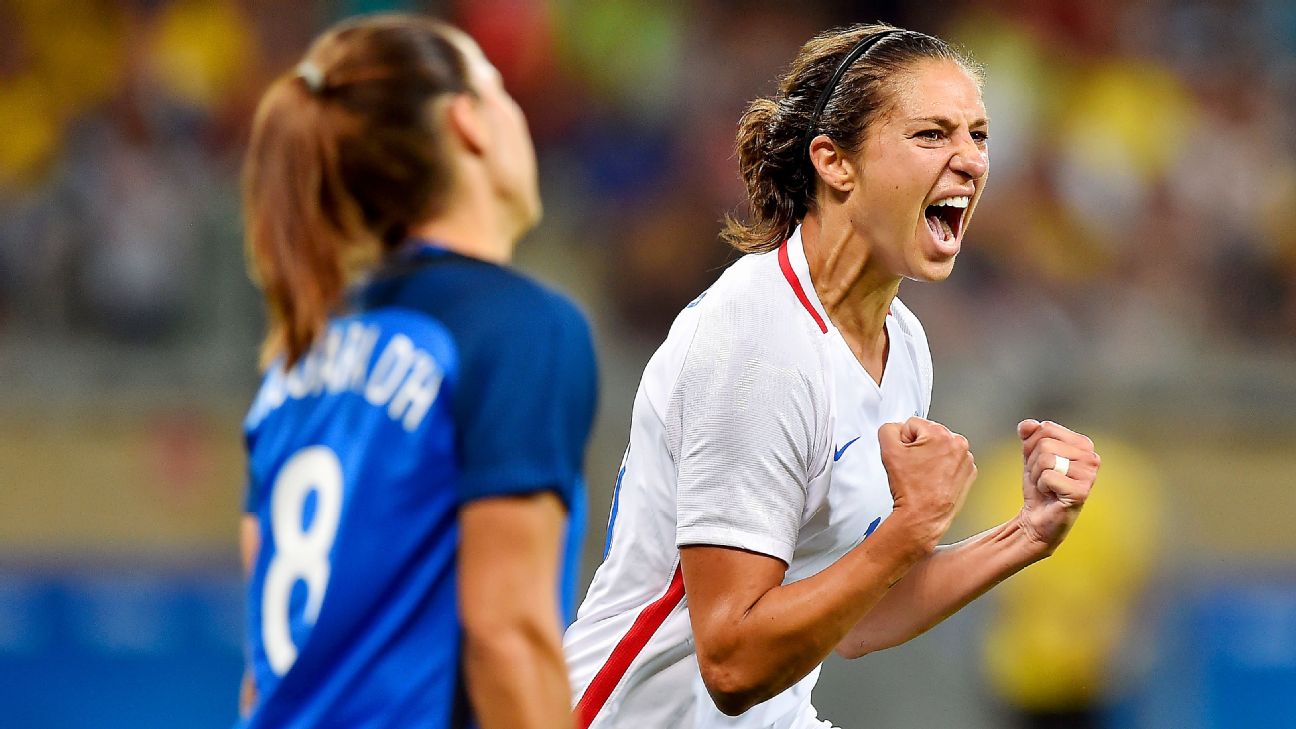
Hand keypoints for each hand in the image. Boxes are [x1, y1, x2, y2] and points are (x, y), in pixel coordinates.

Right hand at [878, 417, 976, 550]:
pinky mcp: (968, 474)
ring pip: (939, 448)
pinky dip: (941, 469)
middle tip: (913, 468)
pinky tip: (932, 480)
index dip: (903, 441)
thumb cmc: (911, 490)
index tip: (905, 458)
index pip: (912, 425)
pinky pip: (949, 462)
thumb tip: (895, 428)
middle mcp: (959, 444)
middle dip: (918, 448)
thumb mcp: (888, 452)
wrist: (923, 517)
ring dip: (929, 458)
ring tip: (923, 475)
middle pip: (928, 435)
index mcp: (942, 434)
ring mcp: (966, 460)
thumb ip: (888, 430)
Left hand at [1016, 419, 1100, 555]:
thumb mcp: (1030, 455)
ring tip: (1046, 487)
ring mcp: (1089, 475)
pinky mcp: (1081, 491)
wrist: (1037, 518)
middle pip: (1044, 443)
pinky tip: (1050, 495)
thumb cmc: (1039, 485)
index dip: (1032, 445)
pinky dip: (1041, 486)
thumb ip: (1029, 435)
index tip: (1038, 463)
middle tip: (1042, 478)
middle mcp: (1091, 456)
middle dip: (1033, 462)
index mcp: (1083, 443)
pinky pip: (1048, 476)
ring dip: (1036, 475)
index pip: (1046, 427)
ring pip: (1045, 459)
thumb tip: (1028, 424)